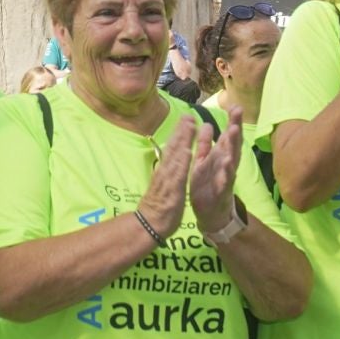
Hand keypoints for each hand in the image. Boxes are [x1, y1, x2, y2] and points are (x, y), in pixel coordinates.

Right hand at [136, 121, 194, 238]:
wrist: (150, 224)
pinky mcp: (171, 189)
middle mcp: (165, 171)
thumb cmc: (159, 206)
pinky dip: (182, 161)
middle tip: (188, 114)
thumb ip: (168, 170)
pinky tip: (188, 151)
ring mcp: (167, 179)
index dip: (179, 133)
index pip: (172, 148)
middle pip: (173, 147)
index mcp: (165, 170)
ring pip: (175, 156)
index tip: (186, 118)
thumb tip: (171, 159)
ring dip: (183, 140)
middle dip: (181, 130)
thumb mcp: (164, 184)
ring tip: (190, 125)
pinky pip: (177, 174)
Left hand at [188, 107, 243, 233]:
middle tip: (237, 114)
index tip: (236, 106)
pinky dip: (225, 173)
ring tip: (234, 132)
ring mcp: (225, 178)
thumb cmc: (207, 184)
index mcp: (220, 157)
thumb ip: (205, 144)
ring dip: (233, 146)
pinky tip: (227, 164)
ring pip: (231, 160)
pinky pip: (224, 181)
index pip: (228, 137)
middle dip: (235, 129)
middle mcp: (226, 165)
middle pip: (233, 145)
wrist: (210, 212)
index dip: (233, 122)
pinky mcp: (220, 192)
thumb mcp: (204, 161)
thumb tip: (206, 123)